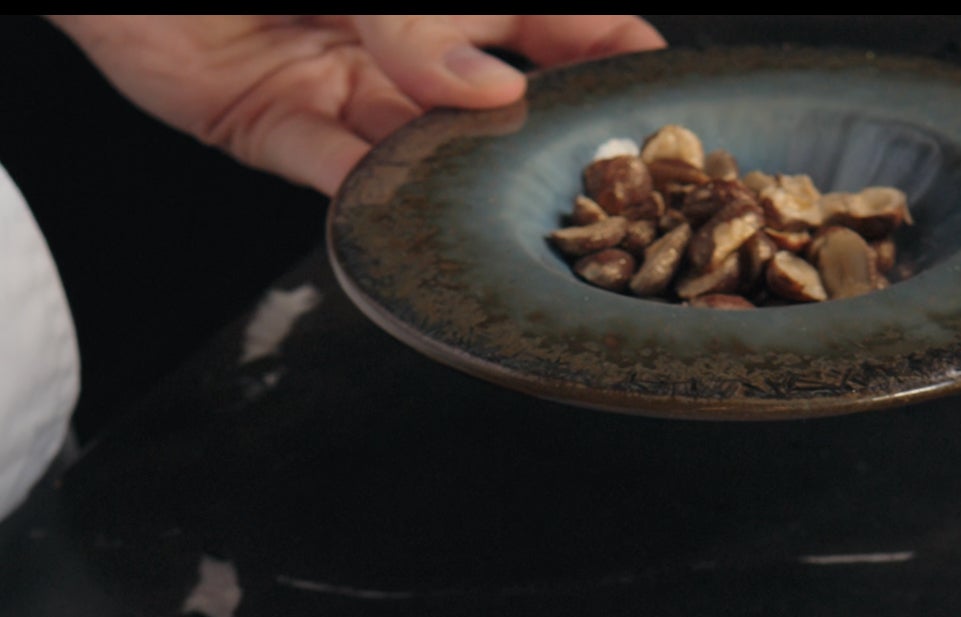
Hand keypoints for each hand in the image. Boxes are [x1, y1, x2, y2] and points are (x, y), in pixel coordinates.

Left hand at [49, 14, 665, 194]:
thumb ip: (422, 18)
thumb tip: (493, 91)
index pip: (542, 13)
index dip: (599, 46)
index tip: (654, 85)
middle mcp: (397, 32)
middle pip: (491, 91)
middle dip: (545, 131)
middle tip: (599, 177)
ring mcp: (340, 81)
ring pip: (421, 143)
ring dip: (460, 172)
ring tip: (510, 204)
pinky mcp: (271, 126)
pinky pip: (333, 174)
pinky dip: (369, 198)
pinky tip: (410, 217)